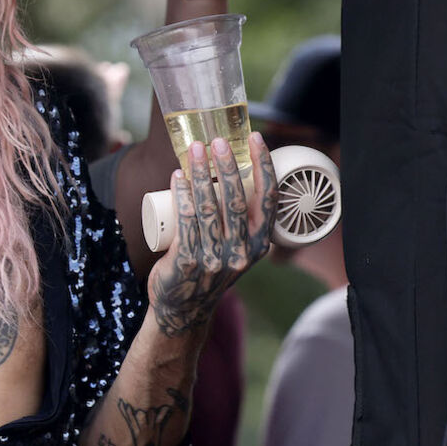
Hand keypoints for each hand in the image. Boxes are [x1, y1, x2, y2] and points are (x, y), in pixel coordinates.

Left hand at [146, 133, 276, 336]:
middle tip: (216, 141)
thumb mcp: (236, 246)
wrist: (183, 307)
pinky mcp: (187, 262)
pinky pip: (186, 222)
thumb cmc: (209, 266)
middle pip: (236, 200)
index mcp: (260, 244)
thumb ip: (239, 219)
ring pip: (209, 208)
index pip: (268, 199)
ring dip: (201, 175)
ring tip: (194, 151)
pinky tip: (178, 177)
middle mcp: (242, 252)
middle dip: (227, 166)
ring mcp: (215, 259)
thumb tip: (232, 171)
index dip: (263, 166)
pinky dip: (182, 196)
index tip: (255, 138)